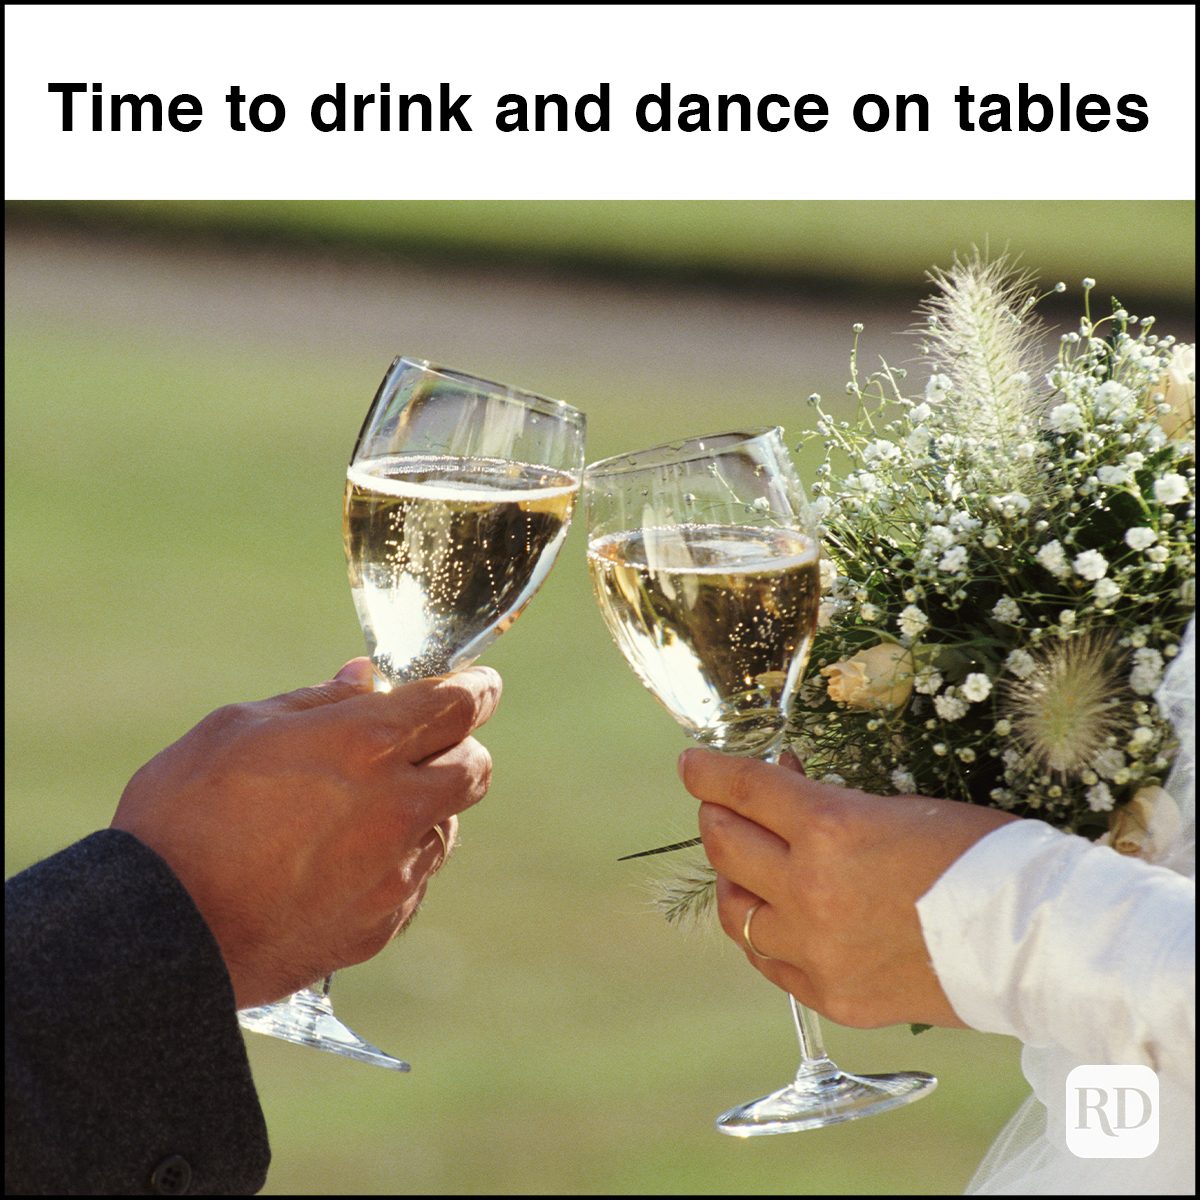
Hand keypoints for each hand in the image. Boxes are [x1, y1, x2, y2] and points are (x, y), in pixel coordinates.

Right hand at [111, 659, 500, 1008]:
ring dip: (424, 809)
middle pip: (475, 768)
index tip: (479, 684)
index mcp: (367, 743)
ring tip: (361, 811)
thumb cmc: (185, 813)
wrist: (157, 935)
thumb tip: (366, 679)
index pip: (461, 706)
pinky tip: (342, 863)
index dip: (477, 688)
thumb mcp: (240, 728)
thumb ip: (317, 701)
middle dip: (459, 748)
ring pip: (446, 828)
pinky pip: (413, 881)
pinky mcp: (381, 925)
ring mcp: (395, 872)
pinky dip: (395, 863)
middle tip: (423, 744)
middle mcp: (398, 807)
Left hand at [683, 748, 1016, 1028]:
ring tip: (750, 864)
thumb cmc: (982, 855)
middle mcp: (810, 891)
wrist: (1039, 941)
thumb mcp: (898, 807)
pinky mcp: (832, 997)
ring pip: (735, 909)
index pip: (743, 788)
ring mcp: (817, 951)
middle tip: (724, 806)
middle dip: (717, 815)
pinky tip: (776, 916)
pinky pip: (768, 960)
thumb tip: (784, 789)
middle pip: (725, 845)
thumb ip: (829, 806)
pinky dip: (763, 931)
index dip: (709, 771)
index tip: (691, 764)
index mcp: (830, 829)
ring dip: (735, 877)